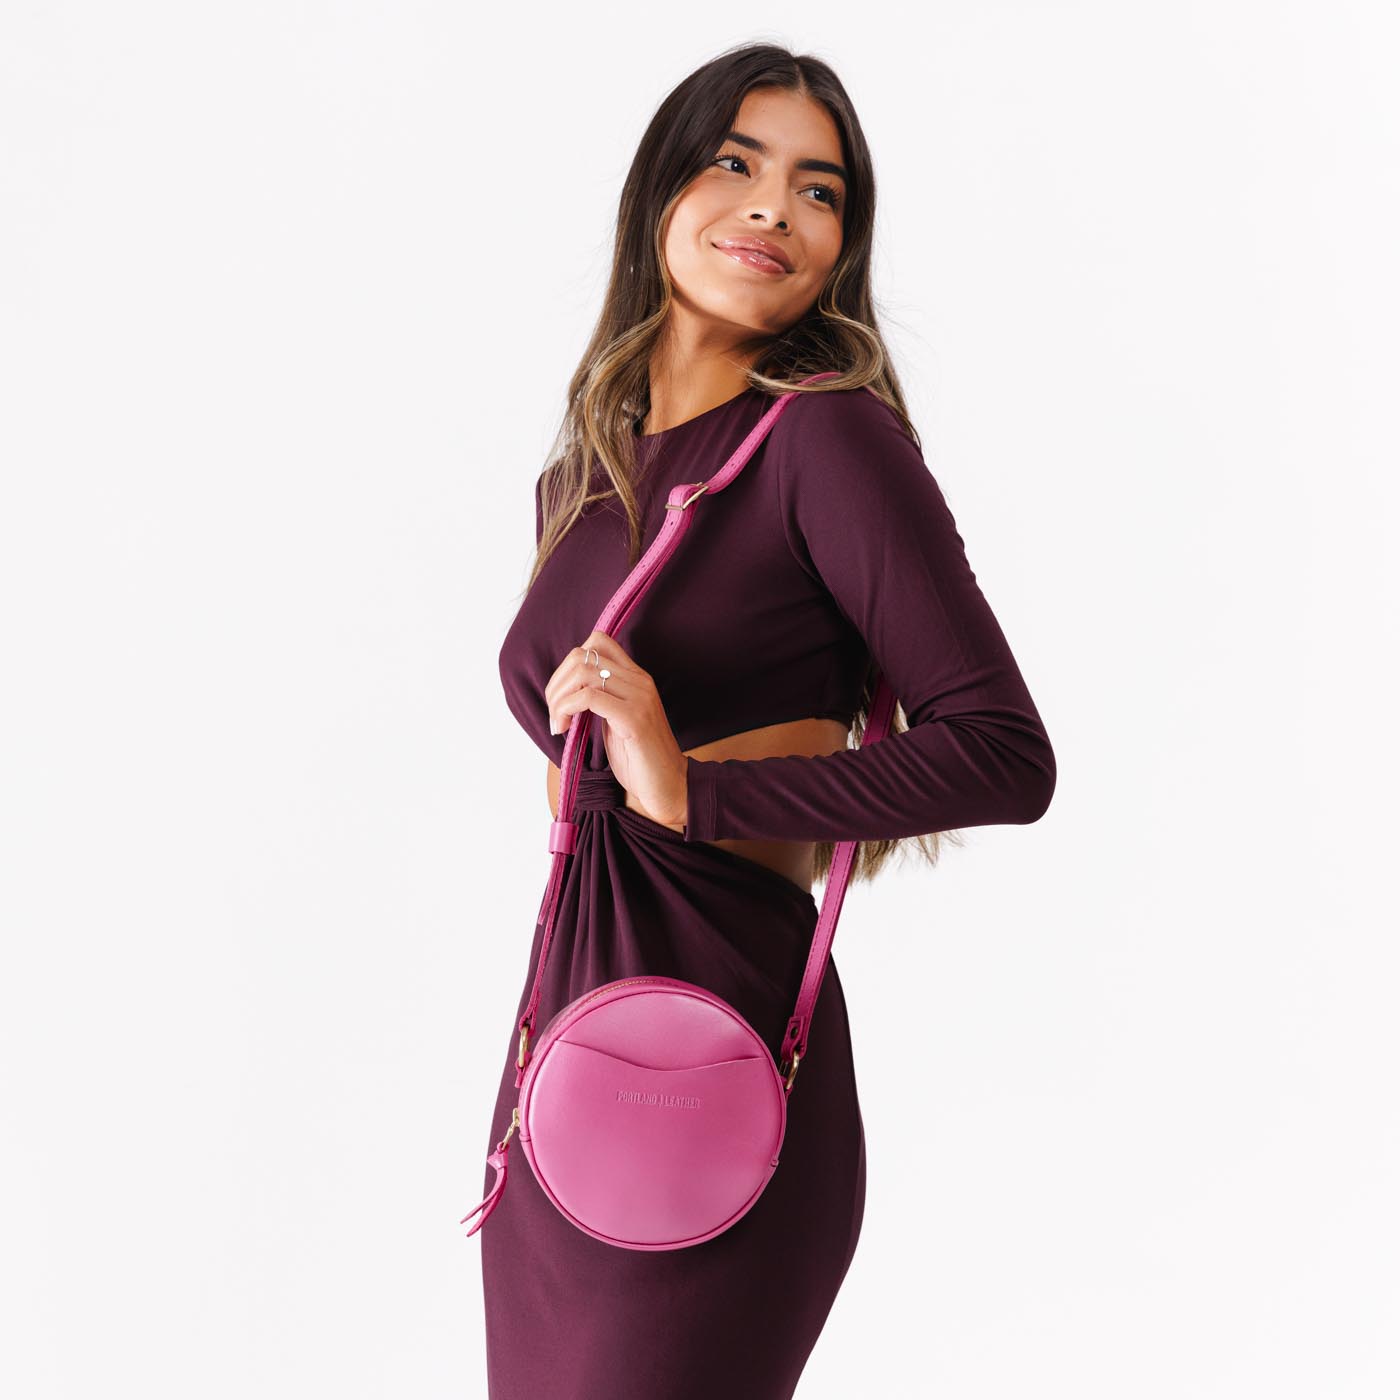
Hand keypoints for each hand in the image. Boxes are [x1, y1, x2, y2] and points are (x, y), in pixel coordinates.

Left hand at [545, 630, 687, 829]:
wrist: (669, 786)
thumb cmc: (639, 760)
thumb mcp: (616, 721)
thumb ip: (600, 701)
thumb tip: (567, 692)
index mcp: (636, 678)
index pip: (598, 641)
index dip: (570, 664)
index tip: (562, 696)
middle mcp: (639, 680)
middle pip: (583, 654)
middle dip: (558, 683)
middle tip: (554, 713)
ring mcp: (639, 697)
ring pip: (583, 672)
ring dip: (560, 698)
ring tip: (559, 723)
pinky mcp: (634, 718)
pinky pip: (589, 697)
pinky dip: (567, 709)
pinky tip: (566, 729)